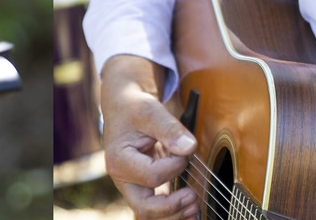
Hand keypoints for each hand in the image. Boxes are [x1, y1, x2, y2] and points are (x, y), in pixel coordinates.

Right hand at [100, 54, 197, 219]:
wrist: (125, 107)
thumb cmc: (134, 107)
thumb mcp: (150, 110)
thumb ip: (169, 128)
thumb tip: (188, 148)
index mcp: (119, 159)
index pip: (152, 175)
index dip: (176, 166)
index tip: (185, 151)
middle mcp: (122, 178)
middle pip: (144, 207)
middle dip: (171, 207)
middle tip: (193, 196)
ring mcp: (131, 185)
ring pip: (149, 213)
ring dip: (173, 215)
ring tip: (195, 207)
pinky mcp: (142, 186)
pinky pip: (155, 208)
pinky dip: (172, 213)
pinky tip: (191, 213)